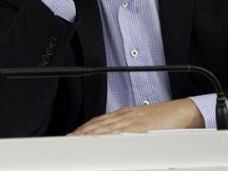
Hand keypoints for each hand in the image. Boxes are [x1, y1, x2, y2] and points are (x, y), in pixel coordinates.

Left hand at [69, 98, 203, 134]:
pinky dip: (109, 136)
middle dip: (82, 132)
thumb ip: (128, 127)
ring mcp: (132, 121)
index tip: (72, 135)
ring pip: (106, 127)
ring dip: (90, 134)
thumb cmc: (165, 118)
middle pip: (98, 124)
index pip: (98, 121)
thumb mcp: (142, 122)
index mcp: (124, 115)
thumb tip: (116, 136)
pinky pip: (122, 132)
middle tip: (68, 140)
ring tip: (77, 141)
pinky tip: (100, 140)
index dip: (84, 128)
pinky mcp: (142, 127)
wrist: (184, 112)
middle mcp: (125, 116)